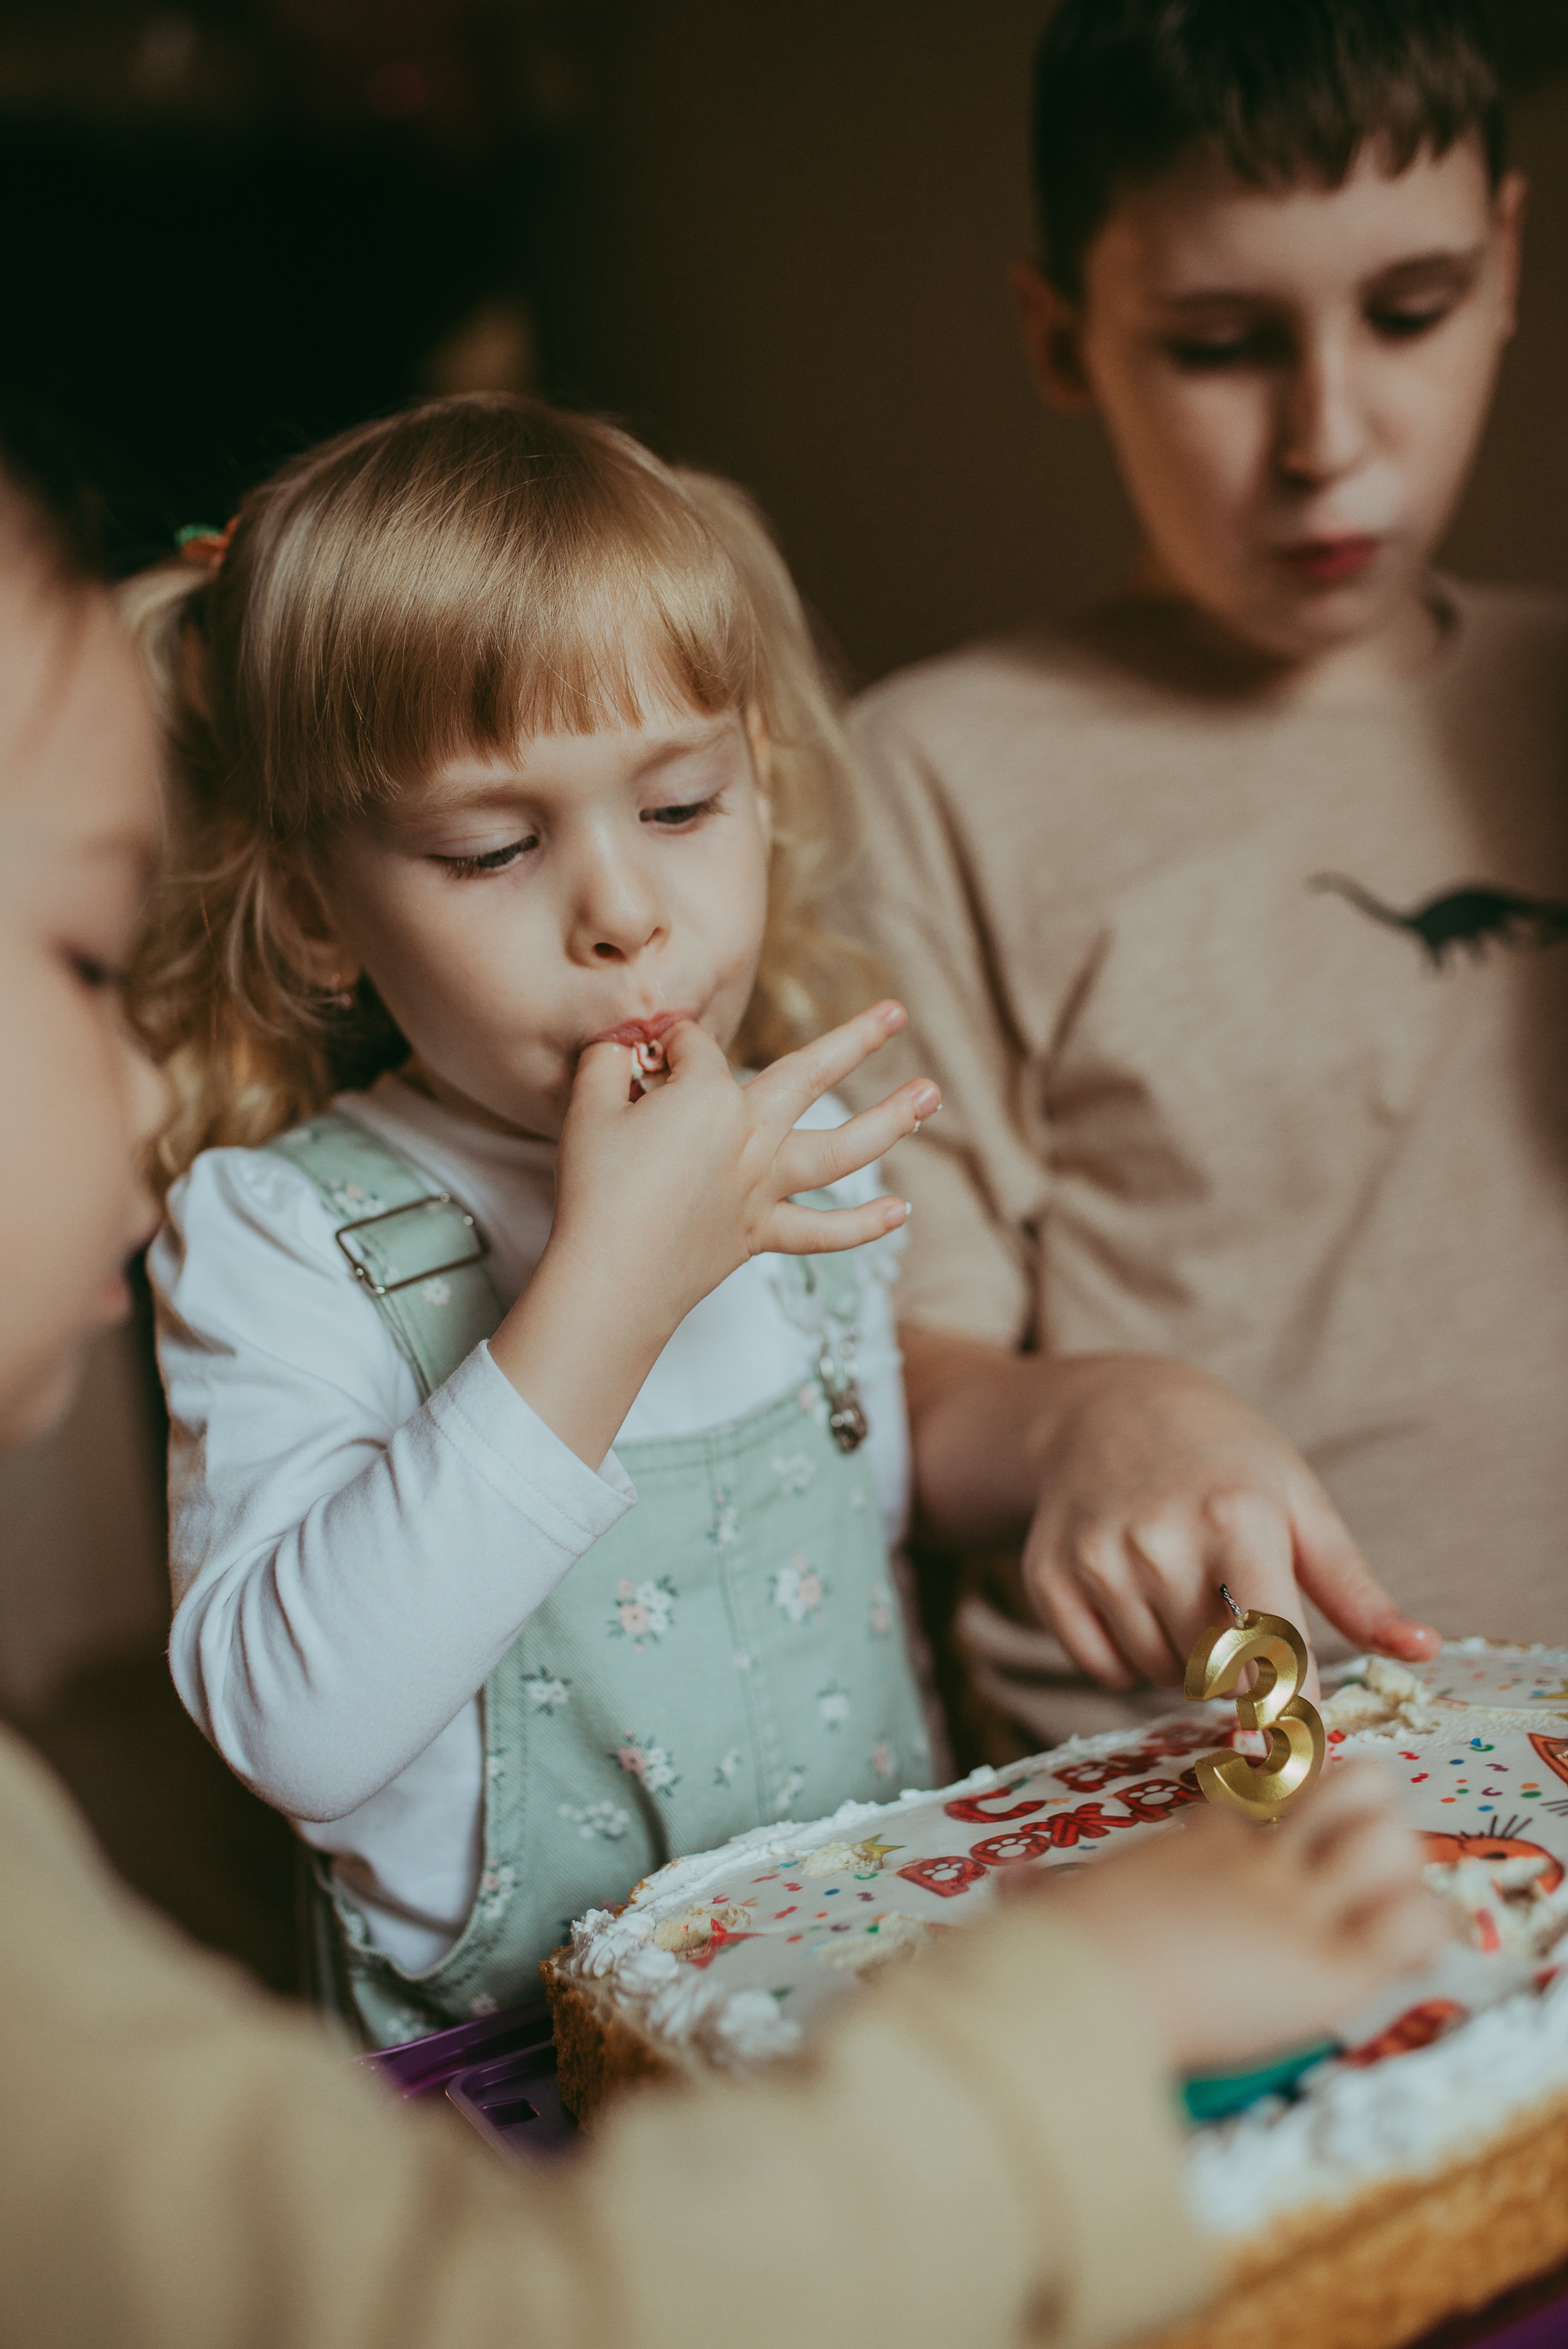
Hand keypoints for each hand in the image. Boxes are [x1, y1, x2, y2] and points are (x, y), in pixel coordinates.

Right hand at [491, 1001, 937, 1465]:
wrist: (610, 1278)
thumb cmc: (595, 1190)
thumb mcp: (586, 1109)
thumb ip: (607, 1064)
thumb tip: (620, 1047)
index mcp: (708, 1097)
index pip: (696, 1050)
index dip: (668, 1046)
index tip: (644, 1057)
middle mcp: (751, 1135)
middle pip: (810, 1074)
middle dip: (856, 1039)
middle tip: (897, 1012)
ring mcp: (763, 1187)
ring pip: (843, 1149)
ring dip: (891, 1119)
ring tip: (931, 1095)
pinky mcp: (761, 1234)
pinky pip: (823, 1231)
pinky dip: (864, 1225)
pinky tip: (901, 1211)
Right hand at [1019, 1356, 1438, 1694]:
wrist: (1107, 1409)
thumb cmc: (1223, 1460)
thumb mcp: (1299, 1504)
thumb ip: (1355, 1589)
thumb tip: (1421, 1650)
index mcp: (1236, 1518)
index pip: (1270, 1646)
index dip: (1290, 1703)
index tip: (1301, 1748)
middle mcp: (1159, 1539)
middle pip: (1215, 1673)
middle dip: (1237, 1670)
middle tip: (1234, 1616)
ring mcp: (1097, 1558)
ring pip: (1158, 1675)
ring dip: (1182, 1664)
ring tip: (1183, 1594)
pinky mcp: (1049, 1576)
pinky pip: (1100, 1668)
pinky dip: (1126, 1657)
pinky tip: (1135, 1601)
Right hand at [1033, 1759, 1449, 2071]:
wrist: (1075, 1991)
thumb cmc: (1055, 1954)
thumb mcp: (1062, 1903)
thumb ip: (1045, 1891)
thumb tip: (1005, 1890)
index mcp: (1205, 1842)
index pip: (1286, 1781)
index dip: (1313, 1797)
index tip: (1309, 1819)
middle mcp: (1259, 1862)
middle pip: (1358, 1786)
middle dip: (1373, 1817)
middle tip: (1359, 1863)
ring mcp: (1294, 1908)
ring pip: (1394, 1843)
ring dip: (1397, 1874)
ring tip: (1375, 1911)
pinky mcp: (1324, 1969)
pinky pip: (1411, 1927)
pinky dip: (1417, 1938)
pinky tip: (1389, 1957)